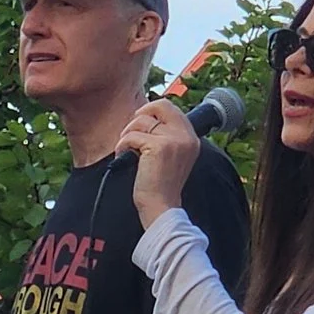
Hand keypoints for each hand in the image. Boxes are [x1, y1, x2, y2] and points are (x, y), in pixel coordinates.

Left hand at [112, 99, 200, 226]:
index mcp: (191, 138)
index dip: (152, 111)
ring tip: (126, 149)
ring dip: (128, 133)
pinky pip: (132, 135)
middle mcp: (186, 136)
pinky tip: (123, 155)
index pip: (172, 108)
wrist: (161, 207)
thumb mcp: (171, 157)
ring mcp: (173, 140)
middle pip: (160, 105)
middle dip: (140, 115)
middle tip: (131, 131)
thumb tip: (145, 116)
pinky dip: (122, 145)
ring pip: (142, 120)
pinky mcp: (158, 146)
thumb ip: (166, 136)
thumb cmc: (161, 186)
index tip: (141, 123)